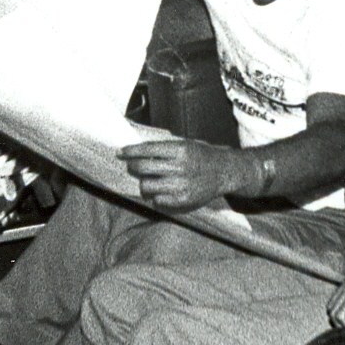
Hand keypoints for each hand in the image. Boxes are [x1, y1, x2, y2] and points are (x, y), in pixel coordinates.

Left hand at [120, 138, 244, 212]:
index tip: (121, 153)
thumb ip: (164, 148)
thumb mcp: (185, 144)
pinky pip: (157, 200)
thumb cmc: (201, 156)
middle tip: (132, 166)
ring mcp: (181, 185)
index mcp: (180, 150)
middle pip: (143, 168)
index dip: (131, 151)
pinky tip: (161, 190)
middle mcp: (180, 167)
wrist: (224, 172)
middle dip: (133, 167)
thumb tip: (137, 151)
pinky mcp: (183, 200)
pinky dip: (155, 195)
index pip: (147, 150)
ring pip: (147, 186)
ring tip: (147, 180)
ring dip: (143, 183)